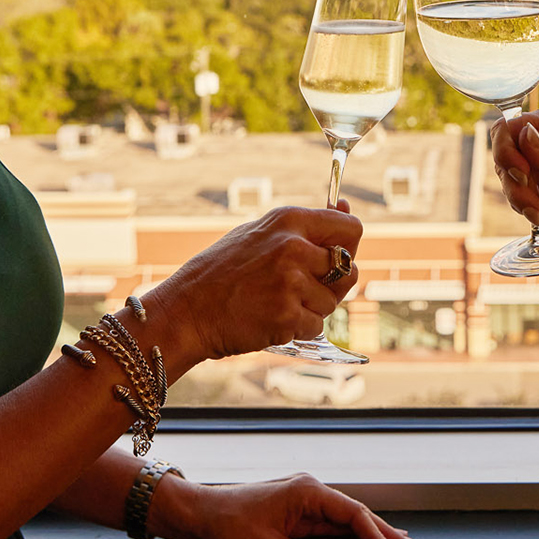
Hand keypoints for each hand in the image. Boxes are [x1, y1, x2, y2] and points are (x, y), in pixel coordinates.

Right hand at [145, 204, 361, 361]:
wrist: (186, 310)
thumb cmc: (222, 272)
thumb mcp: (258, 233)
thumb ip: (302, 227)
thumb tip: (346, 210)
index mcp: (289, 220)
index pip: (351, 229)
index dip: (350, 246)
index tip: (339, 257)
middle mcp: (293, 247)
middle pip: (349, 268)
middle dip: (334, 283)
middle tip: (305, 288)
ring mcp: (291, 283)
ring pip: (332, 301)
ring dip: (312, 308)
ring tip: (277, 303)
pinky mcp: (287, 316)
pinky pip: (315, 325)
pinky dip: (298, 328)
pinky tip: (271, 319)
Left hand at [151, 472, 416, 538]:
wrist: (200, 514)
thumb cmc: (229, 525)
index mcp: (307, 492)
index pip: (352, 513)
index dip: (376, 537)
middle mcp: (310, 492)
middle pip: (356, 513)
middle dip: (384, 531)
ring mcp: (304, 503)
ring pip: (346, 520)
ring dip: (370, 533)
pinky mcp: (297, 514)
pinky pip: (330, 527)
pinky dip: (350, 537)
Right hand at [492, 107, 538, 230]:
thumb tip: (524, 133)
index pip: (508, 128)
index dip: (506, 150)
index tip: (521, 173)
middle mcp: (535, 143)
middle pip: (503, 159)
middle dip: (518, 187)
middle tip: (538, 206)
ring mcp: (532, 167)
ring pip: (509, 184)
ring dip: (531, 203)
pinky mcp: (533, 190)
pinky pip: (520, 201)